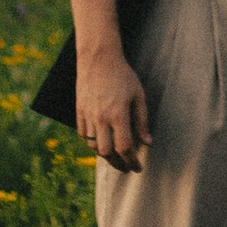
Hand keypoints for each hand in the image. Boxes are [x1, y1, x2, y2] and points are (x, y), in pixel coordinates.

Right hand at [76, 49, 150, 170]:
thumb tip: (148, 143)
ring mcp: (88, 115)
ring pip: (93, 146)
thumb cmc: (122, 75)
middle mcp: (101, 118)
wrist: (98, 58)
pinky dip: (91, 144)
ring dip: (105, 156)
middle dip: (118, 164)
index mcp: (118, 115)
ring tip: (115, 158)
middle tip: (126, 167)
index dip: (132, 161)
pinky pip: (83, 135)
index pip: (125, 148)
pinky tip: (100, 145)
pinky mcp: (79, 111)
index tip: (138, 168)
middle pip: (107, 152)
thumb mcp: (138, 96)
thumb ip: (142, 121)